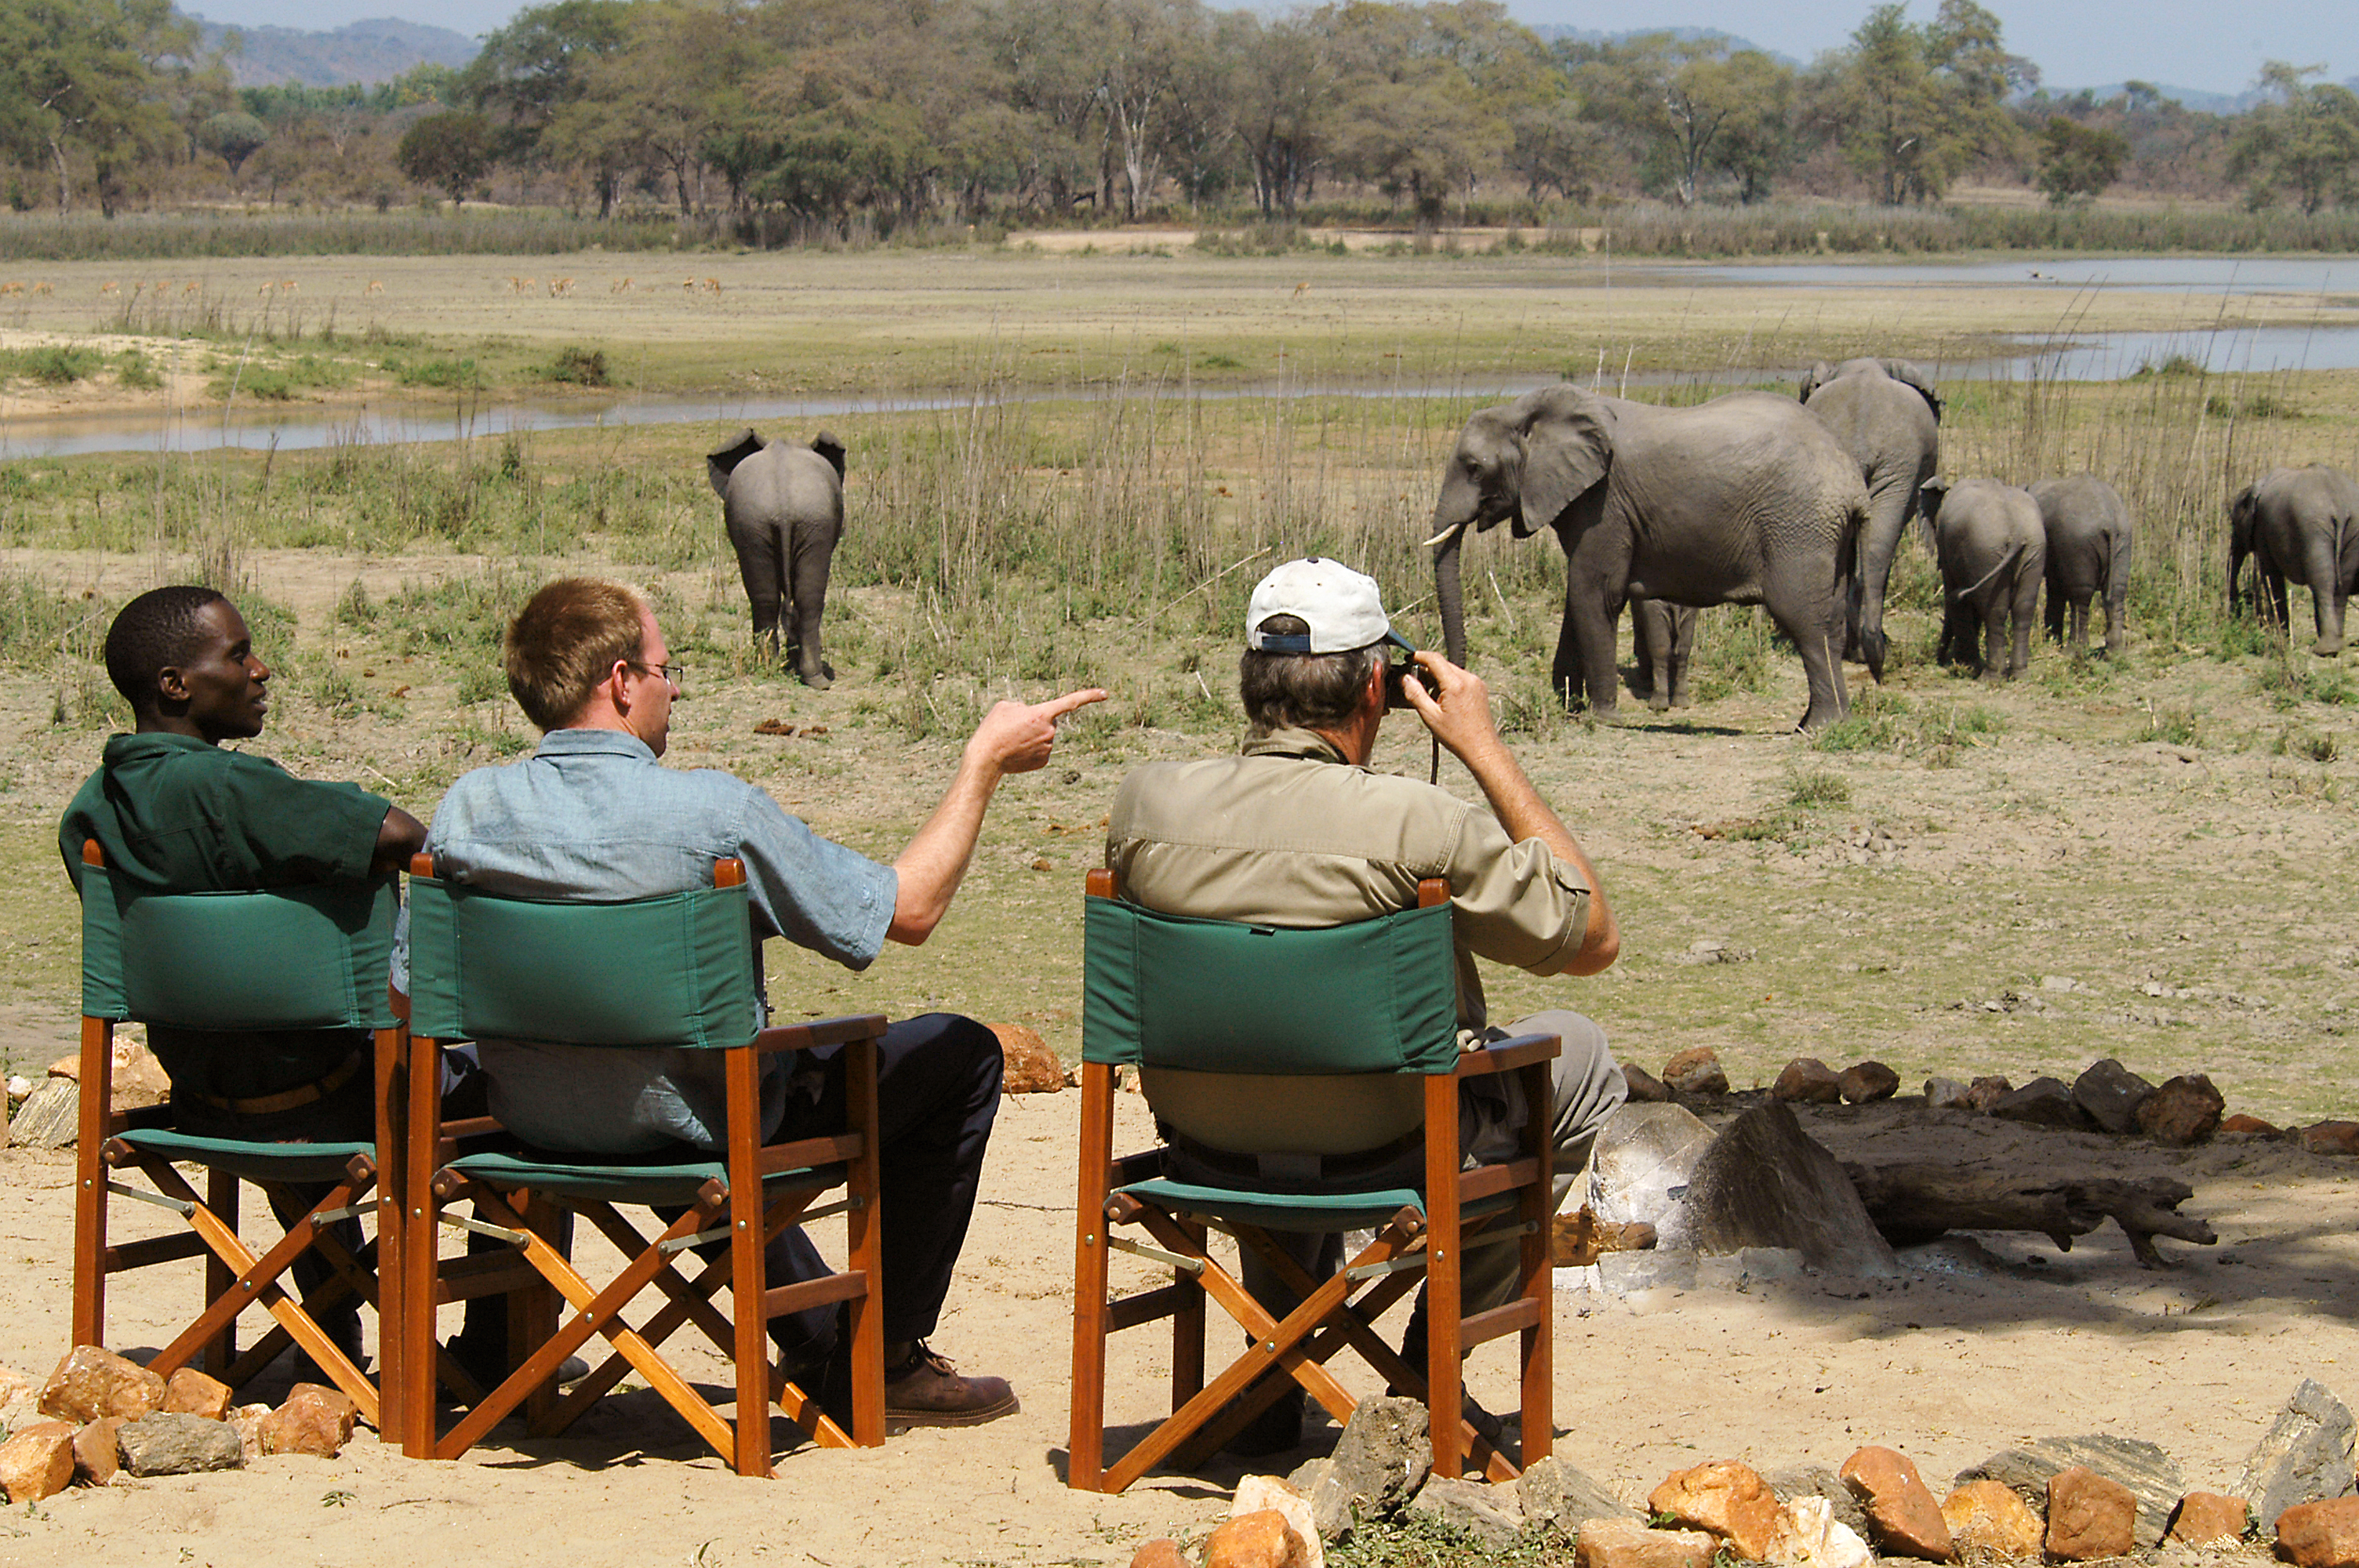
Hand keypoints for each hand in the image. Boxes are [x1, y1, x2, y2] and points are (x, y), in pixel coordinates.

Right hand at [967, 687, 1106, 775]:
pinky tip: (1017, 751)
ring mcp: (1048, 748)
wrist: (986, 758)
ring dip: (1031, 736)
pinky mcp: (1044, 761)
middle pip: (1049, 721)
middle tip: (1015, 728)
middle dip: (1036, 722)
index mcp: (1043, 713)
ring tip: (1013, 740)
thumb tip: (1031, 716)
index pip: (1071, 702)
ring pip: (1044, 736)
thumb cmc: (994, 729)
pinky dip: (1030, 749)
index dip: (1089, 696)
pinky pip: (1041, 750)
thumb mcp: (1005, 706)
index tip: (1105, 694)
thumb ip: (1024, 707)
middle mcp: (1050, 731)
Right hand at [1397, 651, 1501, 762]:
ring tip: (1434, 700)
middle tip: (1417, 685)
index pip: (1434, 659)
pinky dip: (1450, 684)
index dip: (1419, 656)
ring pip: (1452, 671)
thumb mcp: (1430, 716)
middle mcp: (1469, 679)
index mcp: (1455, 684)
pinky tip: (1445, 701)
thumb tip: (1405, 679)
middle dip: (1428, 671)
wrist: (1481, 747)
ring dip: (1439, 678)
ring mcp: (1476, 683)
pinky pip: (1461, 678)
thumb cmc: (1459, 736)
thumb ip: (1415, 694)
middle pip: (1443, 664)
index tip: (1409, 658)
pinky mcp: (1480, 688)